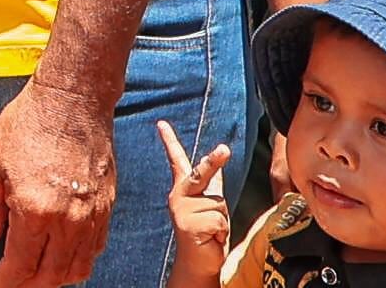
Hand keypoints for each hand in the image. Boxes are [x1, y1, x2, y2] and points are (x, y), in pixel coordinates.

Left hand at [0, 76, 117, 287]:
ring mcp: (92, 216)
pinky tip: (62, 258)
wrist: (72, 100)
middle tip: (12, 284)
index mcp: (35, 210)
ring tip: (35, 276)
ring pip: (77, 268)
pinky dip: (78, 262)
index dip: (5, 282)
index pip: (21, 265)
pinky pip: (95, 250)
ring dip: (55, 279)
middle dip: (29, 286)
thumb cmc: (27, 126)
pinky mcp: (107, 208)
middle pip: (51, 275)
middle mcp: (68, 220)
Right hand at [161, 125, 230, 287]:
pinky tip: (209, 238)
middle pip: (201, 173)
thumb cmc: (207, 233)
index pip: (177, 161)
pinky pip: (218, 220)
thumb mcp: (209, 206)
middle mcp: (179, 195)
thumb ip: (211, 185)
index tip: (161, 123)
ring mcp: (181, 209)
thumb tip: (217, 166)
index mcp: (184, 190)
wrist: (199, 263)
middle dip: (214, 161)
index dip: (169, 141)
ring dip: (222, 220)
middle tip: (224, 149)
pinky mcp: (187, 224)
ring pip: (219, 204)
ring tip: (212, 231)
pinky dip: (220, 231)